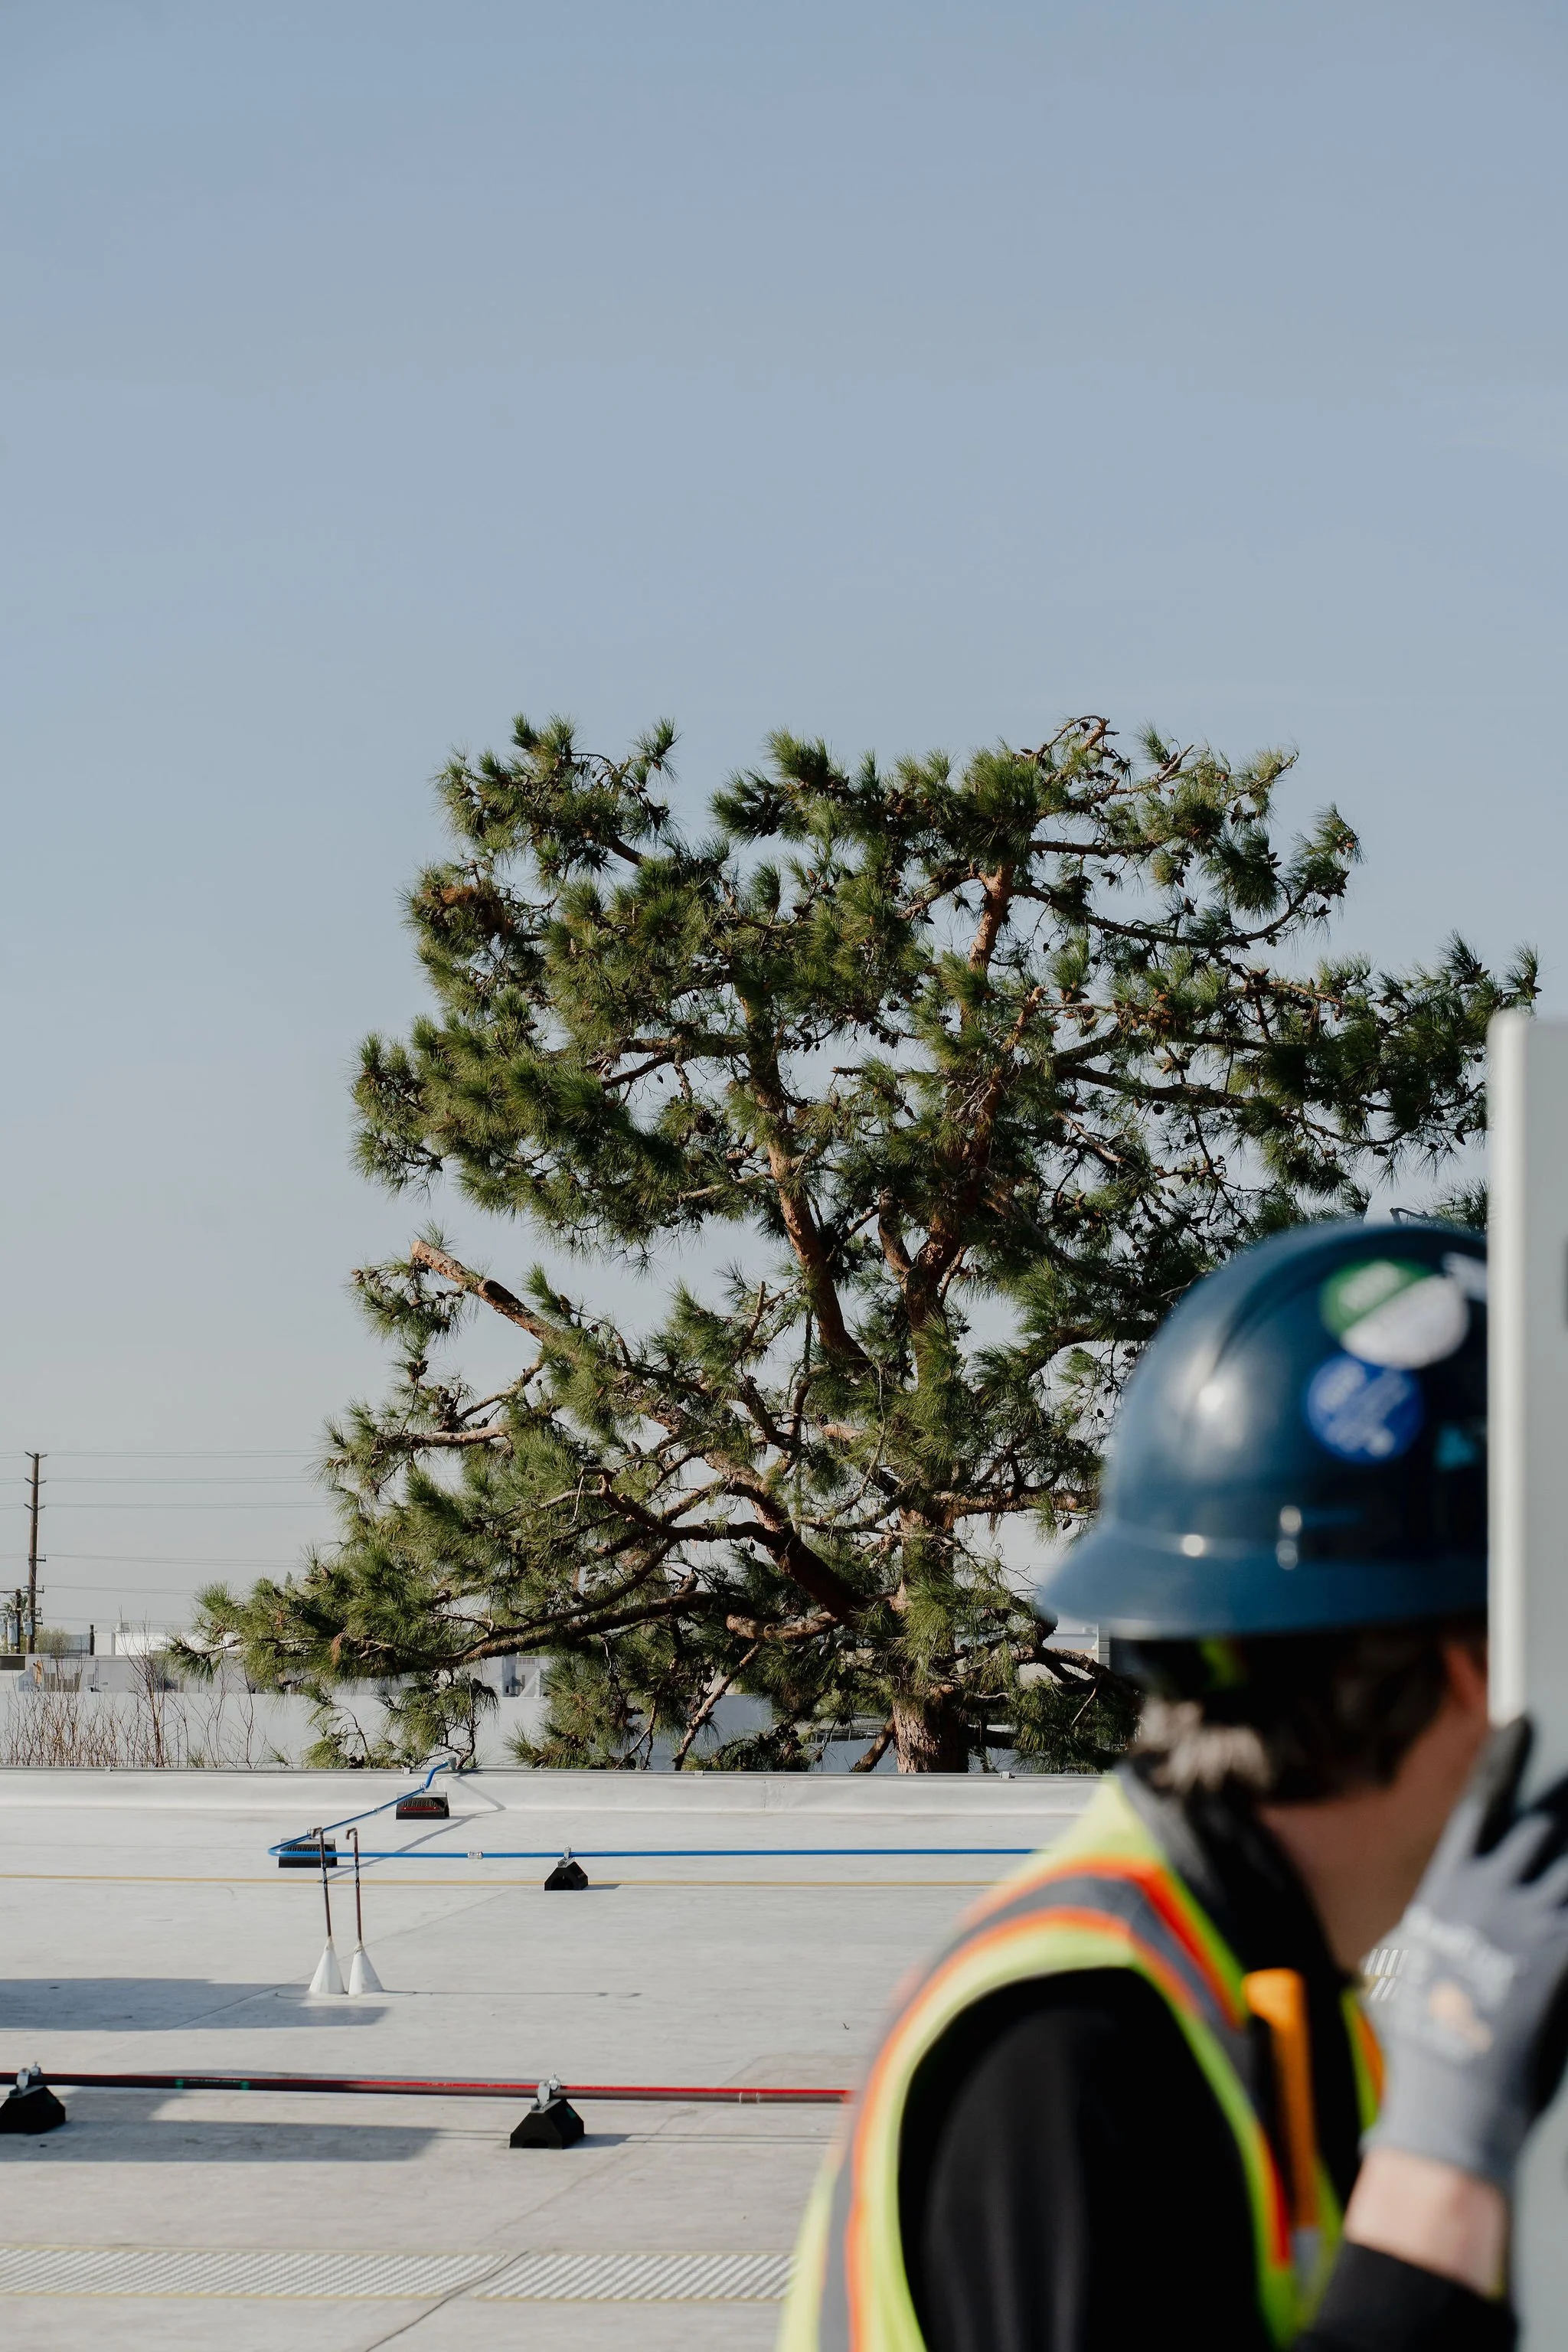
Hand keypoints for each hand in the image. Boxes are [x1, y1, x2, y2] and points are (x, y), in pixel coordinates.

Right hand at [1369, 1718, 1567, 2191]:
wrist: (1456, 2093)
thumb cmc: (1428, 2038)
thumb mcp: (1411, 1965)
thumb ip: (1441, 1928)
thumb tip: (1441, 1923)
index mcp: (1450, 1884)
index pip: (1483, 1801)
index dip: (1505, 1759)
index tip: (1524, 1724)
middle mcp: (1492, 1890)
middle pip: (1544, 1826)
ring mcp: (1534, 1921)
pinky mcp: (1565, 1956)